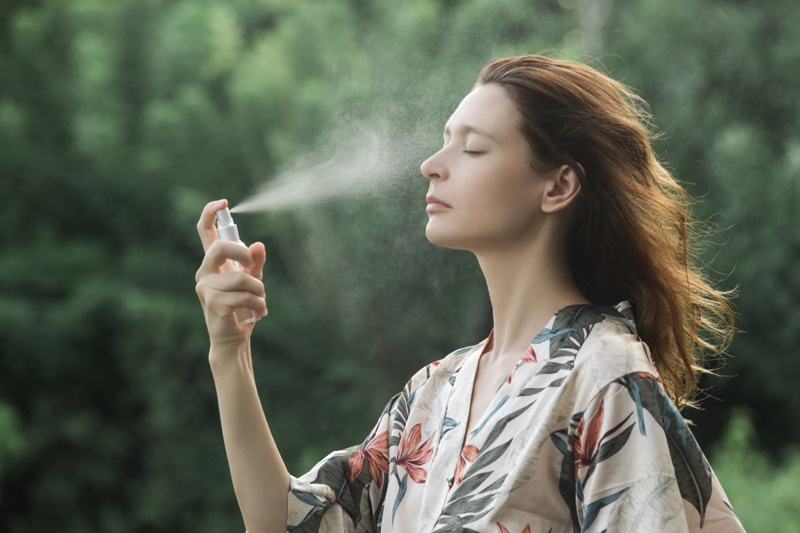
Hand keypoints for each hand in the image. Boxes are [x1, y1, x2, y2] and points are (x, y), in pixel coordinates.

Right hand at [195, 199, 267, 348]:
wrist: (234, 338)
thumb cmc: (242, 307)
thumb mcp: (253, 280)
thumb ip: (255, 262)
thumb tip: (258, 245)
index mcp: (213, 264)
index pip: (205, 232)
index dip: (210, 214)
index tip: (223, 203)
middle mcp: (205, 273)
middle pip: (219, 248)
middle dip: (242, 254)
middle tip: (254, 267)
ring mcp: (206, 288)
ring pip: (240, 277)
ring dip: (258, 290)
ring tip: (260, 302)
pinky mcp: (213, 303)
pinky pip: (244, 296)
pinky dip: (258, 304)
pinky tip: (259, 313)